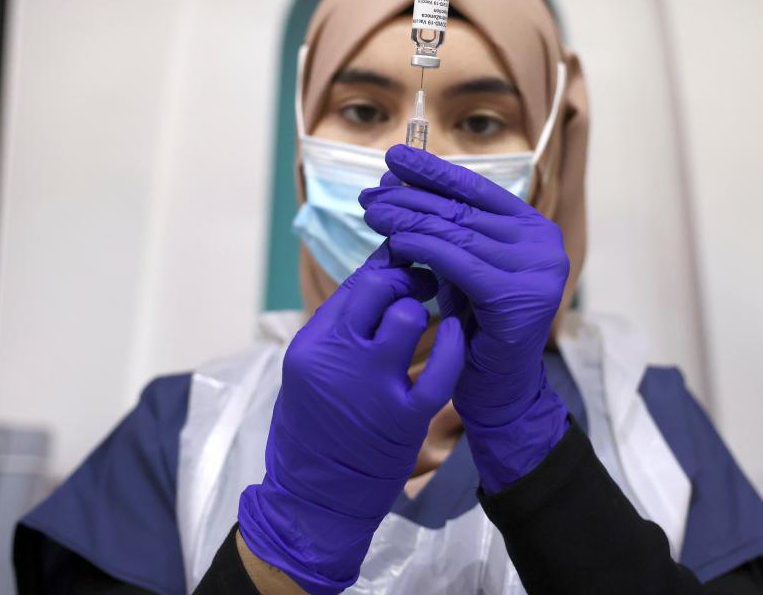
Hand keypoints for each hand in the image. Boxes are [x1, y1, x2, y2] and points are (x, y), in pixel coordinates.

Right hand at [237, 243, 464, 594]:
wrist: (313, 500)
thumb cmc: (309, 430)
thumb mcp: (306, 371)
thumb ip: (338, 329)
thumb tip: (375, 279)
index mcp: (312, 345)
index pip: (354, 282)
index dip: (386, 264)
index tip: (403, 262)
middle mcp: (338, 359)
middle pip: (379, 288)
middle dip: (406, 276)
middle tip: (423, 279)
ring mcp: (372, 388)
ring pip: (408, 317)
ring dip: (422, 311)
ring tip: (430, 316)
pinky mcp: (405, 417)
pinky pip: (439, 369)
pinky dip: (452, 345)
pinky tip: (456, 333)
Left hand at [360, 144, 570, 492]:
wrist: (499, 391)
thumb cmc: (476, 330)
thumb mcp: (464, 271)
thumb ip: (450, 234)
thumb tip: (400, 189)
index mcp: (534, 229)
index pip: (478, 189)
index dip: (434, 171)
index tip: (393, 158)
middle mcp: (544, 243)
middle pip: (463, 209)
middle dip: (412, 197)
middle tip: (370, 192)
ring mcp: (537, 269)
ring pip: (457, 233)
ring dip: (408, 219)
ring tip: (372, 211)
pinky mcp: (518, 296)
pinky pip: (458, 262)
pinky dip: (422, 248)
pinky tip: (394, 242)